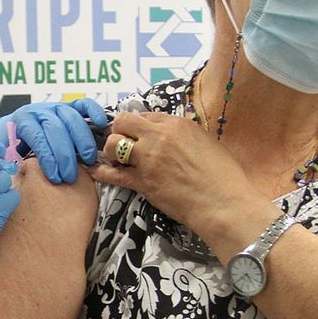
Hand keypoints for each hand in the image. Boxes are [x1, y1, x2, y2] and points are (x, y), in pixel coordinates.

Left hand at [0, 98, 108, 183]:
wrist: (13, 129)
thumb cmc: (9, 145)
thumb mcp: (1, 152)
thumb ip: (3, 159)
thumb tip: (7, 168)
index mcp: (23, 119)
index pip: (37, 136)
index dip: (47, 157)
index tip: (54, 176)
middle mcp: (41, 110)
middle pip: (56, 128)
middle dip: (65, 154)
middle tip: (70, 177)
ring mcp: (57, 107)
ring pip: (72, 118)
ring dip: (82, 140)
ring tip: (88, 160)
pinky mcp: (70, 106)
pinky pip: (84, 105)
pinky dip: (94, 111)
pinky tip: (102, 125)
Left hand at [86, 113, 253, 237]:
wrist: (224, 203)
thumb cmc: (223, 176)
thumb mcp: (206, 143)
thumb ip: (185, 136)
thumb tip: (173, 136)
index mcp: (177, 124)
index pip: (145, 115)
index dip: (138, 125)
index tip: (137, 134)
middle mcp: (160, 137)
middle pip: (123, 122)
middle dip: (118, 130)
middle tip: (122, 142)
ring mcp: (149, 159)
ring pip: (114, 144)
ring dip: (112, 150)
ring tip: (117, 159)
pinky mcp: (143, 183)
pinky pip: (114, 175)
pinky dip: (101, 172)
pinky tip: (93, 170)